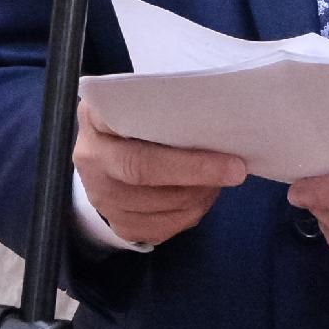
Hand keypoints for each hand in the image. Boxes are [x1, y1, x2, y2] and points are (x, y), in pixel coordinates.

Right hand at [75, 95, 243, 248]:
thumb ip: (167, 104)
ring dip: (198, 196)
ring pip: (156, 206)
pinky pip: (159, 229)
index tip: (223, 145)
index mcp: (96, 118)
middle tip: (236, 170)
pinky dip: (189, 216)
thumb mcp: (142, 98)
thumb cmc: (137, 117)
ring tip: (219, 180)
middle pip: (143, 172)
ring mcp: (100, 196)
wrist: (108, 150)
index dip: (180, 148)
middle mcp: (91, 159)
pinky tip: (201, 198)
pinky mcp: (116, 223)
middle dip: (195, 173)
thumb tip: (217, 118)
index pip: (133, 130)